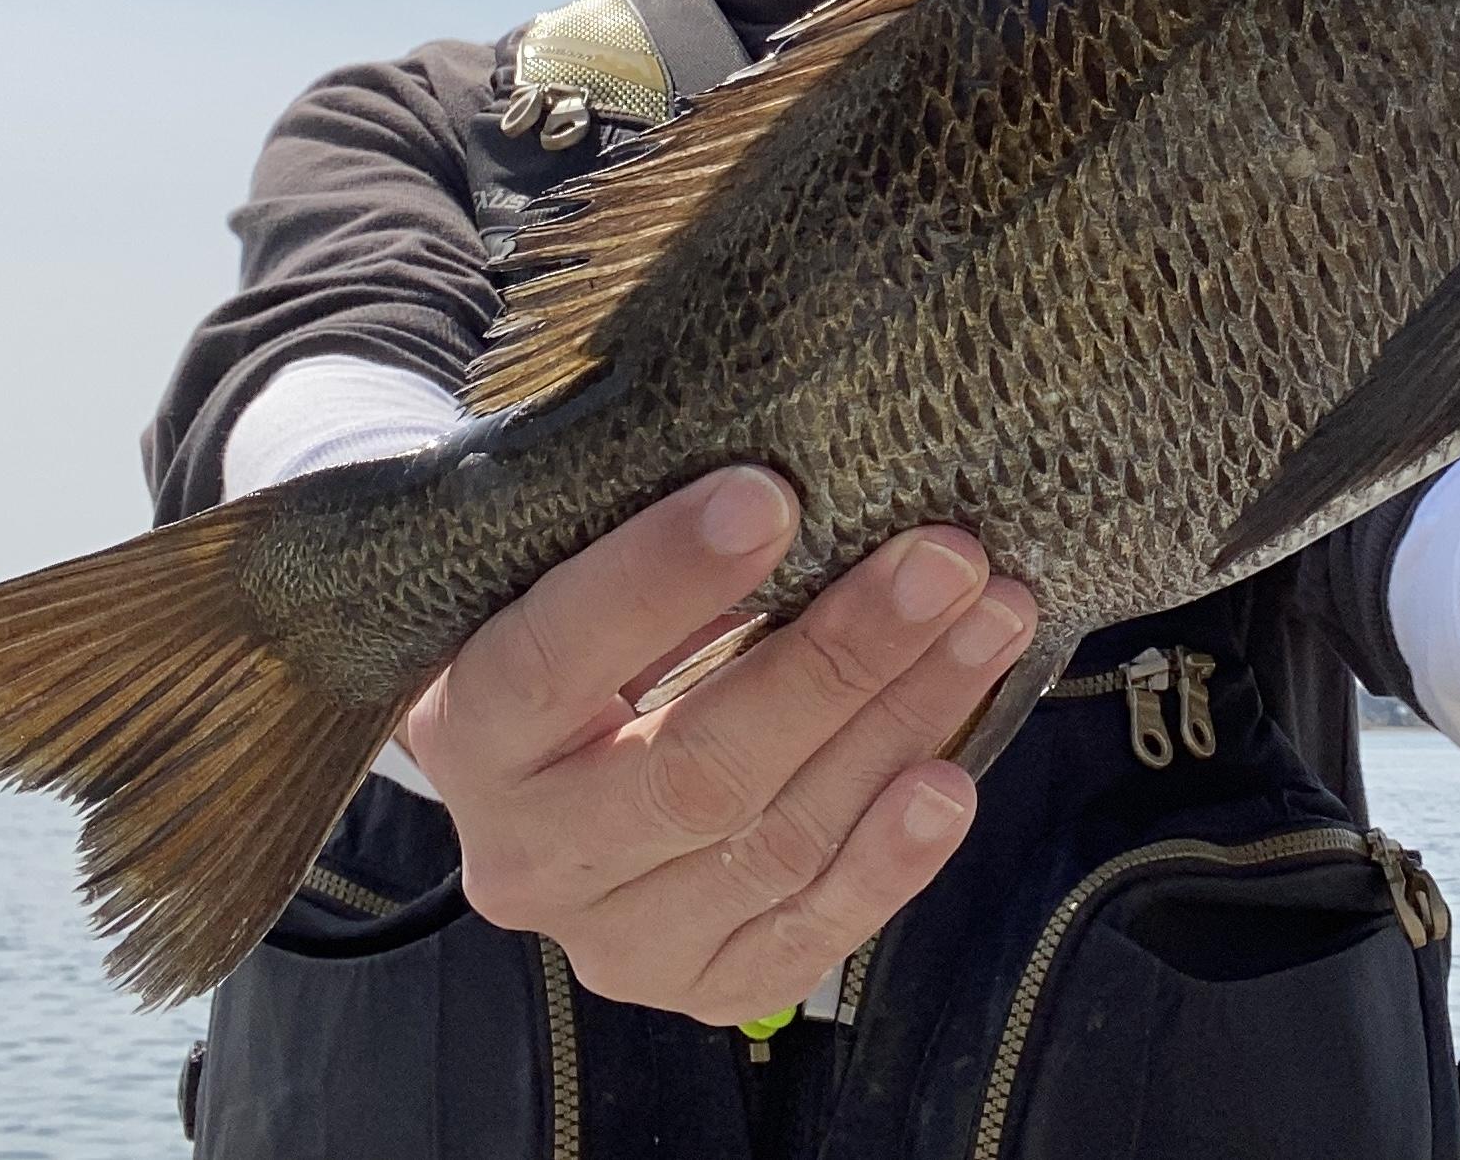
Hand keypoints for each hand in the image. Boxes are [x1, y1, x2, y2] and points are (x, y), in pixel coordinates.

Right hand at [405, 467, 1036, 1024]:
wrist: (552, 772)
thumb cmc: (579, 633)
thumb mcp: (569, 576)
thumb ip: (655, 544)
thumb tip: (791, 473)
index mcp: (469, 726)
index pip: (553, 654)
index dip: (659, 577)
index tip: (770, 496)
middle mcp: (527, 853)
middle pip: (694, 768)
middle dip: (838, 658)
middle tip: (943, 561)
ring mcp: (612, 937)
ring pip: (771, 843)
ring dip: (900, 728)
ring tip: (991, 626)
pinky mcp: (697, 985)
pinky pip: (806, 934)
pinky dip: (888, 863)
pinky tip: (951, 783)